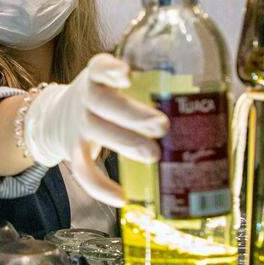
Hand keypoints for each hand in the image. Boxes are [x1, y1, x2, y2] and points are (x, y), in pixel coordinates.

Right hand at [24, 53, 166, 206]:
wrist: (56, 117)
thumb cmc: (104, 99)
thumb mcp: (113, 84)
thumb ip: (147, 86)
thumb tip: (207, 104)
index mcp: (98, 77)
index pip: (99, 67)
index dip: (111, 70)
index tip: (127, 74)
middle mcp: (86, 98)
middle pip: (104, 102)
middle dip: (134, 115)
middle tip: (162, 125)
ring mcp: (78, 124)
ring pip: (97, 132)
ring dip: (126, 143)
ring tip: (154, 155)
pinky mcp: (73, 151)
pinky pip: (84, 170)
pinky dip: (100, 186)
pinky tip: (121, 197)